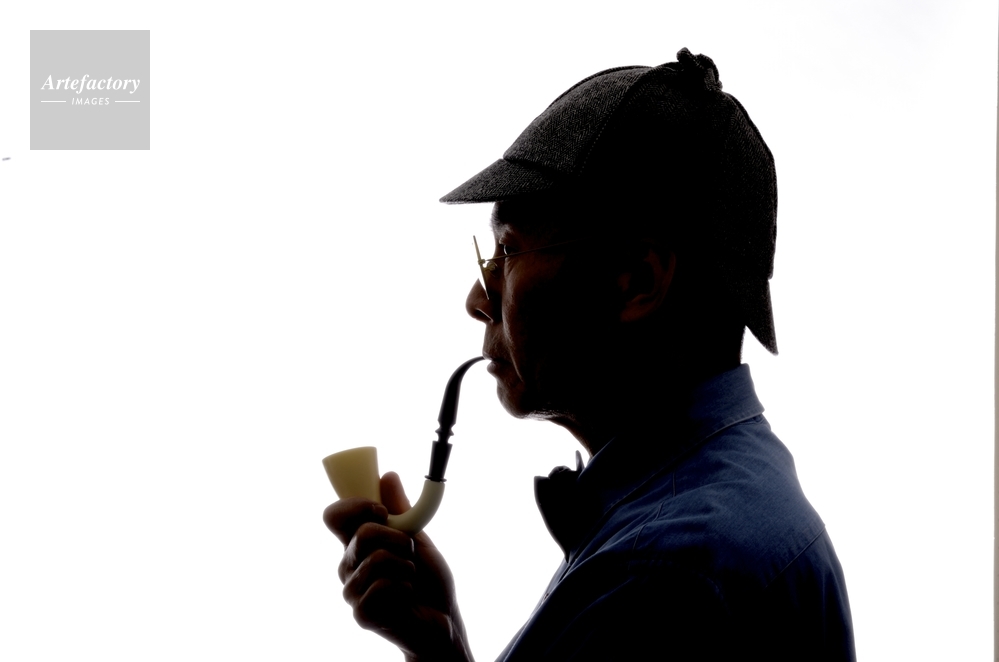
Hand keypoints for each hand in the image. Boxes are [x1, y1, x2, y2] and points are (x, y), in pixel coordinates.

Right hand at [323, 472, 473, 661]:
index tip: (380, 509)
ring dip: (407, 566)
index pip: (334, 516)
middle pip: (361, 533)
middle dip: (399, 538)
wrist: (443, 618)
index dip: (354, 505)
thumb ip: (401, 511)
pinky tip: (406, 599)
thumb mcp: (419, 538)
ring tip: (410, 579)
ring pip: (377, 559)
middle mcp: (349, 565)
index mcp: (357, 544)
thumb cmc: (429, 579)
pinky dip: (405, 589)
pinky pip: (382, 587)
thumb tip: (388, 476)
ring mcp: (353, 591)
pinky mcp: (362, 615)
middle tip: (411, 552)